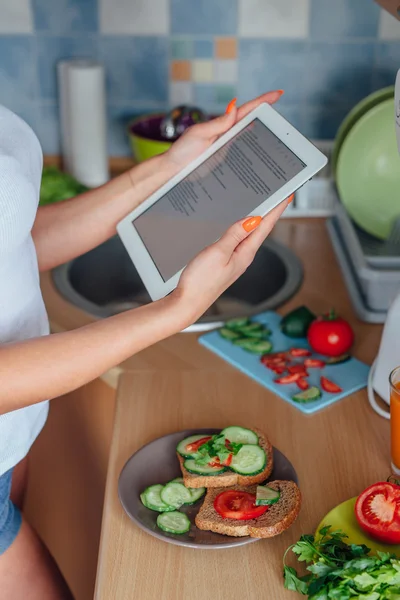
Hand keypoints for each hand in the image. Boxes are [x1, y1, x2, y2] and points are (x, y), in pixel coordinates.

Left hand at [164, 91, 283, 169]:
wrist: (173, 172)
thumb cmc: (181, 151)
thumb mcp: (198, 134)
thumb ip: (216, 123)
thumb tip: (233, 107)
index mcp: (222, 126)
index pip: (245, 111)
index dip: (262, 102)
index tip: (277, 94)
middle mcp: (227, 136)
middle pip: (252, 124)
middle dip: (268, 119)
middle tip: (282, 119)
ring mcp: (228, 150)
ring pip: (250, 141)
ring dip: (264, 137)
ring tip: (280, 137)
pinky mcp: (226, 163)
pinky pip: (244, 157)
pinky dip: (255, 155)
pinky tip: (265, 158)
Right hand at [172, 200, 288, 324]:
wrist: (187, 303)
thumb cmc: (200, 282)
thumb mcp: (218, 252)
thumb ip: (234, 235)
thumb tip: (252, 220)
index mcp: (245, 254)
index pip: (265, 227)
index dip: (277, 209)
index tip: (288, 195)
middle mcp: (243, 258)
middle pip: (261, 230)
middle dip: (270, 212)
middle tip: (280, 196)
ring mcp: (234, 261)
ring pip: (250, 236)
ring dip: (257, 221)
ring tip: (265, 207)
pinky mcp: (224, 264)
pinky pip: (238, 242)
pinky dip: (243, 230)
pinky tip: (241, 227)